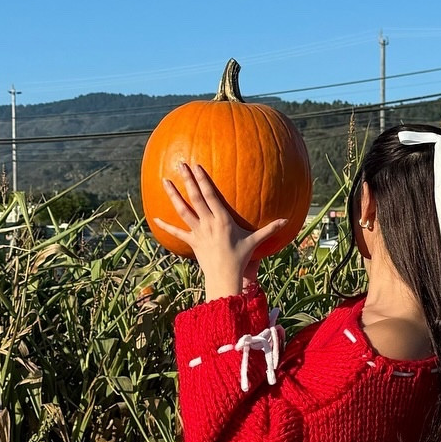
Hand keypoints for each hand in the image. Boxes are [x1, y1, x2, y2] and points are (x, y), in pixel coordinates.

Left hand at [153, 161, 284, 300]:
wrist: (225, 277)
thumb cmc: (241, 258)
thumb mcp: (256, 242)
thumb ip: (270, 229)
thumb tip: (287, 220)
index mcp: (222, 220)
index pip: (210, 195)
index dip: (203, 180)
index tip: (197, 166)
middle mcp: (208, 223)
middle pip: (195, 197)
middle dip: (187, 180)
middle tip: (180, 164)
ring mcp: (198, 232)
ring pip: (183, 210)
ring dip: (173, 195)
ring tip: (165, 181)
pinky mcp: (191, 242)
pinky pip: (176, 232)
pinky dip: (165, 225)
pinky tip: (153, 218)